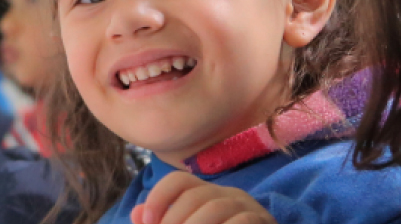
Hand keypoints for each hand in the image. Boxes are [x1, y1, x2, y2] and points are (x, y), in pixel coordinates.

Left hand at [131, 172, 276, 223]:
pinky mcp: (263, 222)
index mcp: (208, 194)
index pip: (179, 181)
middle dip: (172, 220)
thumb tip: (136, 213)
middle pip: (194, 196)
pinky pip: (240, 222)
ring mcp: (249, 208)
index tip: (146, 221)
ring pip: (215, 208)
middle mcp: (229, 195)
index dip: (158, 197)